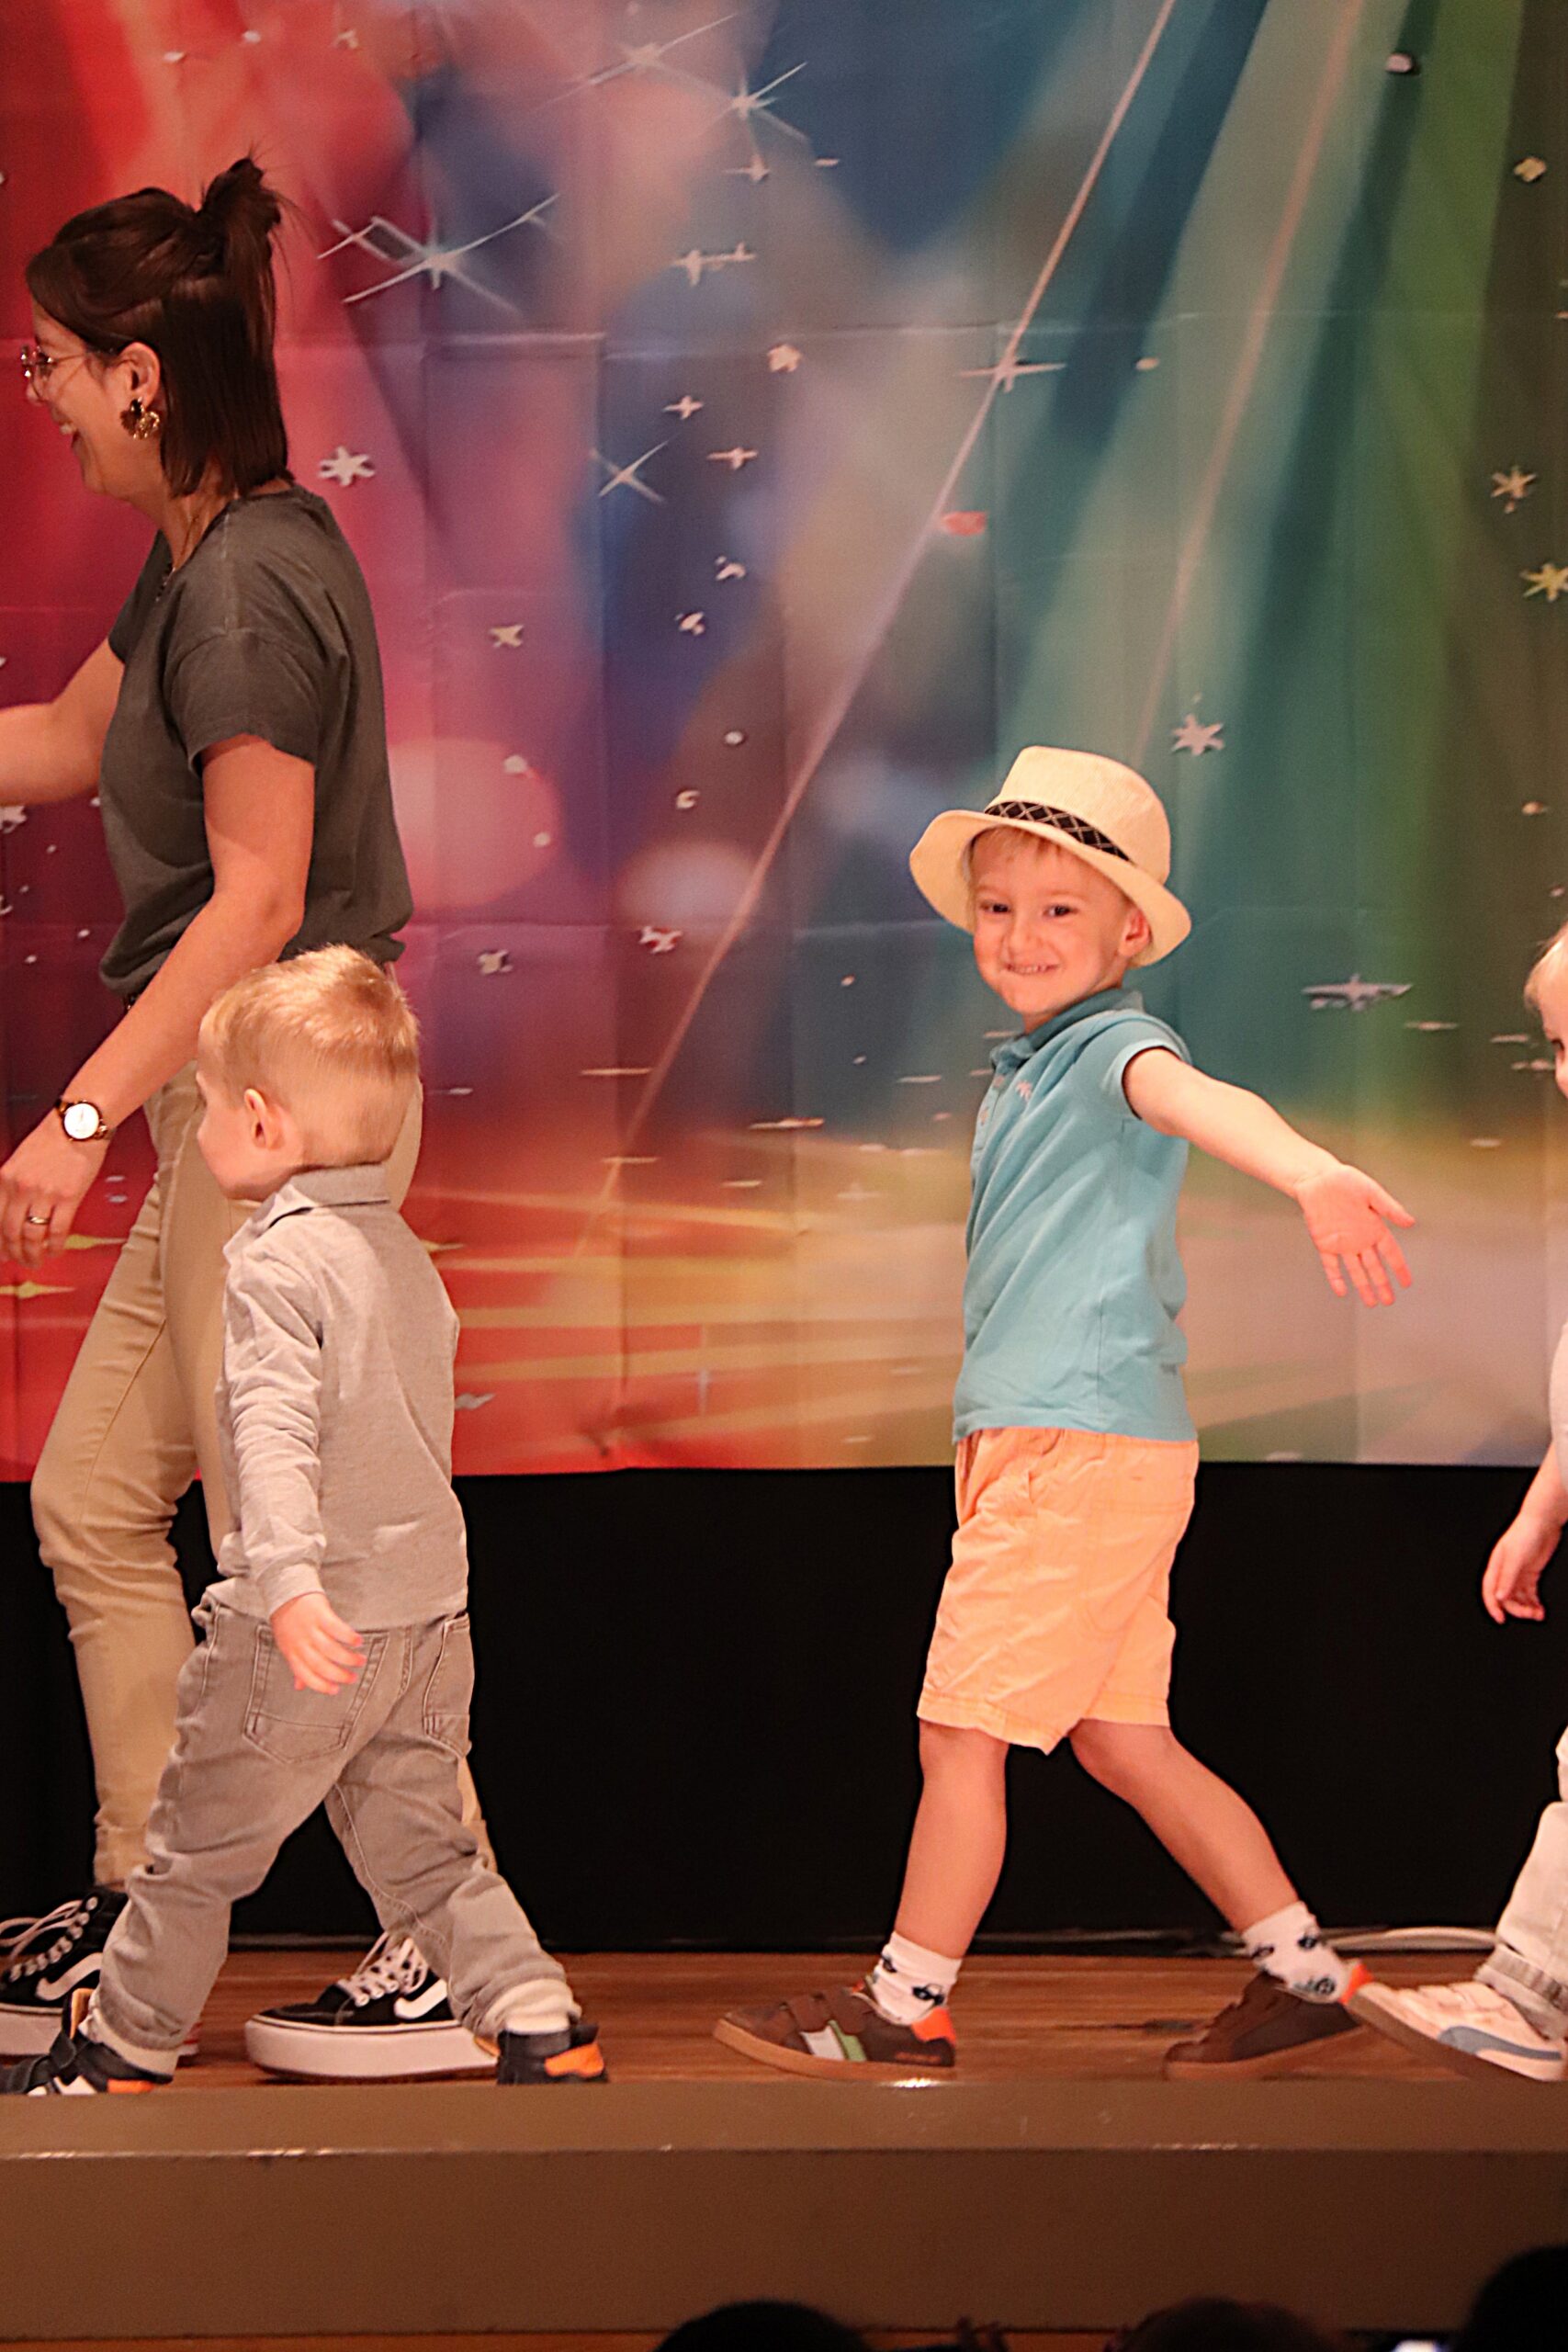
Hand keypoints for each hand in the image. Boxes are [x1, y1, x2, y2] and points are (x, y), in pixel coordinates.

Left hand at [0, 1114, 109, 1267]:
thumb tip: (15, 1211)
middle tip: (20, 1261)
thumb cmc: (54, 1137)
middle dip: (13, 1252)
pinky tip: (55, 1251)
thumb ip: (14, 1185)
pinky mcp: (68, 1197)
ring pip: (32, 1236)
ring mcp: (44, 1194)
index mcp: (5, 1177)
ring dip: (33, 1254)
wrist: (79, 1123)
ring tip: (37, 1261)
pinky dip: (55, 1246)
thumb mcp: (21, 1160)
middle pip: (10, 1232)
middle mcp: (21, 1187)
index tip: (1, 1253)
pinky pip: (58, 1231)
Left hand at [271, 1592, 364, 1694]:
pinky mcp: (320, 1614)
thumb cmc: (286, 1620)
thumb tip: (300, 1686)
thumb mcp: (286, 1644)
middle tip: (353, 1678)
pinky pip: (336, 1629)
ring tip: (360, 1661)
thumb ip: (295, 1666)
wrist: (285, 1591)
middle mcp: (300, 1642)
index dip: (322, 1685)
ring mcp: (310, 1628)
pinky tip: (358, 1642)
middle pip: (321, 1665)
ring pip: (331, 1649)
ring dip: (348, 1658)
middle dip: (339, 1675)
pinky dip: (349, 1637)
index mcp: (292, 1653)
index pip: (307, 1675)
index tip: (336, 1690)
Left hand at [1293, 1163, 1413, 1304]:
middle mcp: (1360, 1239)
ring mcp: (1342, 1243)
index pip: (1390, 1252)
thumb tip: (1410, 1222)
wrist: (1316, 1178)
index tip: (1407, 1283)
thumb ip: (1389, 1208)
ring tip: (1371, 1303)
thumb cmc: (1345, 1180)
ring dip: (1363, 1286)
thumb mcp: (1371, 1192)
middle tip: (1389, 1301)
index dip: (1399, 1268)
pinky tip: (1342, 1291)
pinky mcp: (1324, 1243)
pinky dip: (1336, 1278)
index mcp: (1374, 1227)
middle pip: (1374, 1267)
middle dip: (1382, 1284)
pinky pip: (1331, 1265)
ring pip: (1355, 1270)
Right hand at [1482, 1511, 1560, 1623]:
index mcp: (1496, 1566)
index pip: (1490, 1591)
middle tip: (1529, 1614)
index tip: (1500, 1619)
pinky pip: (1530, 1593)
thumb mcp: (1515, 1558)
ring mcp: (1519, 1573)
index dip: (1493, 1606)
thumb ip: (1507, 1578)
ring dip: (1527, 1607)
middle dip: (1517, 1608)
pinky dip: (1534, 1602)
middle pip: (1506, 1597)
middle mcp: (1506, 1571)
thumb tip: (1499, 1597)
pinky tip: (1540, 1609)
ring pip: (1519, 1597)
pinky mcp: (1531, 1573)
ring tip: (1538, 1613)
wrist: (1544, 1522)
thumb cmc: (1525, 1534)